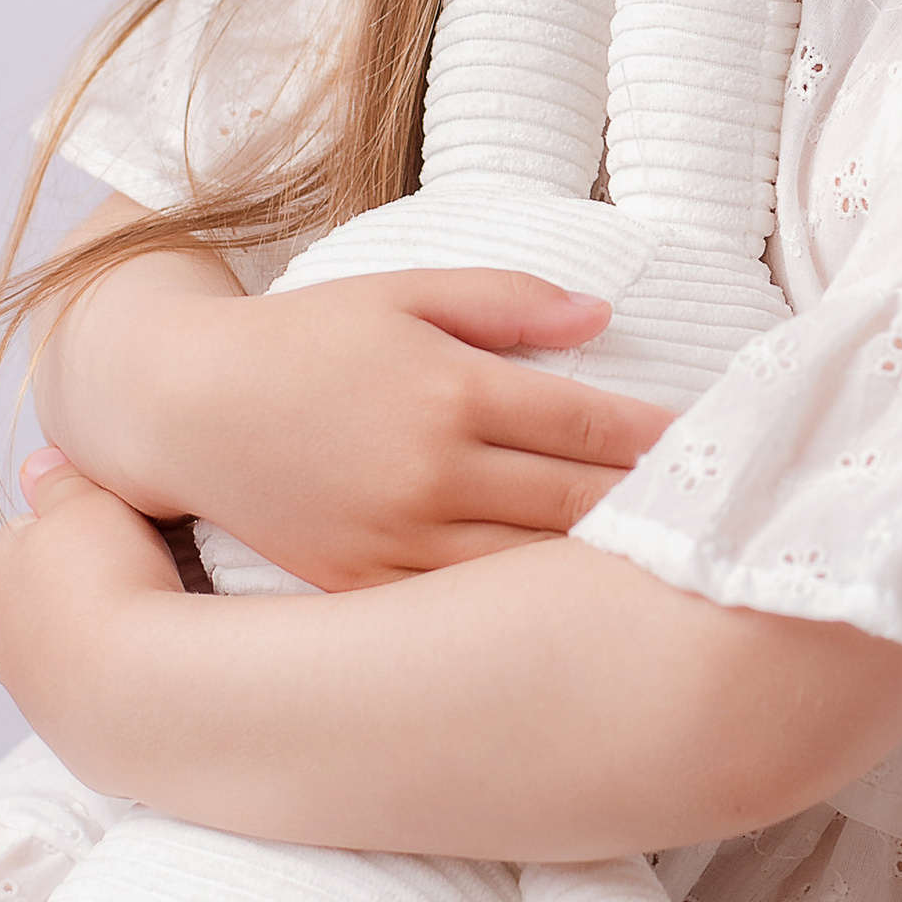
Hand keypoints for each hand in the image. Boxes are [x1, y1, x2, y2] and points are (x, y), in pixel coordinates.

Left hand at [0, 454, 186, 774]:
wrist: (138, 688)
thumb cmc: (114, 582)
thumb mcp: (90, 502)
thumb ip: (61, 480)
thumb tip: (34, 464)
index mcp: (4, 568)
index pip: (32, 532)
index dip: (78, 526)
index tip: (122, 531)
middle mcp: (5, 635)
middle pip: (47, 597)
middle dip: (85, 589)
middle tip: (146, 579)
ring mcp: (34, 693)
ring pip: (68, 653)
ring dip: (102, 641)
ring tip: (159, 632)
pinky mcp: (71, 738)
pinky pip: (95, 699)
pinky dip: (119, 685)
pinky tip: (157, 675)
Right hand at [36, 225, 677, 593]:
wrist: (187, 406)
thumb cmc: (308, 339)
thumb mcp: (404, 292)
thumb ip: (507, 301)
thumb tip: (601, 319)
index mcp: (450, 391)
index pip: (588, 424)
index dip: (658, 440)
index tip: (713, 447)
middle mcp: (430, 472)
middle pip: (575, 501)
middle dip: (650, 507)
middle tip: (713, 515)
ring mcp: (395, 540)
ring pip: (530, 567)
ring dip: (599, 567)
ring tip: (665, 568)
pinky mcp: (362, 587)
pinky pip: (463, 609)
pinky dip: (521, 608)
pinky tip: (566, 606)